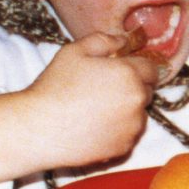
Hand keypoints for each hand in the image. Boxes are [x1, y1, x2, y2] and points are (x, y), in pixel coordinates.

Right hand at [0, 32, 154, 184]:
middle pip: (146, 91)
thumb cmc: (54, 87)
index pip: (152, 68)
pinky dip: (118, 132)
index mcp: (129, 74)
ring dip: (127, 111)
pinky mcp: (123, 148)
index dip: (138, 68)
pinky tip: (94, 127)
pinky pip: (128, 135)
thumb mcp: (74, 51)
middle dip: (132, 88)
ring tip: (96, 111)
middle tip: (104, 91)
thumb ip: (104, 41)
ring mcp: (132, 127)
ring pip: (139, 115)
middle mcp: (137, 101)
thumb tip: (125, 41)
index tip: (123, 72)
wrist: (37, 128)